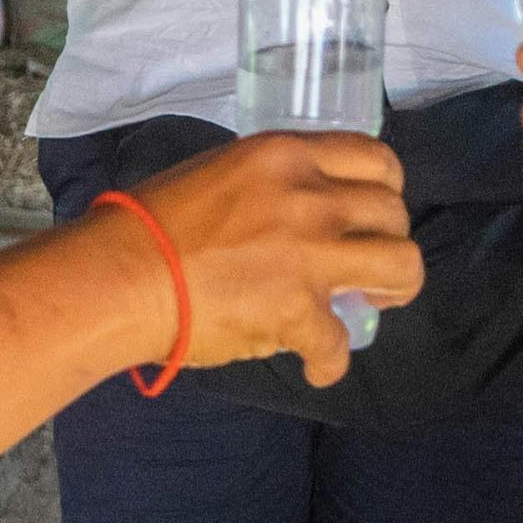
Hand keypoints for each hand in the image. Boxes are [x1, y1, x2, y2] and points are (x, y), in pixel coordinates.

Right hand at [120, 132, 424, 384]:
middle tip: (368, 266)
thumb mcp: (220, 172)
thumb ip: (271, 184)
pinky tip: (313, 366)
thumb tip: (300, 211)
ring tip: (368, 303)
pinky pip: (340, 344)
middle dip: (391, 240)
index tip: (373, 213)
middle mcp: (309, 197)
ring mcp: (308, 253)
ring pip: (402, 266)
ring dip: (394, 290)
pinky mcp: (297, 310)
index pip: (377, 158)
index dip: (387, 190)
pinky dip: (329, 362)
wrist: (120, 277)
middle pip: (395, 213)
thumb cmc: (152, 224)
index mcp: (286, 156)